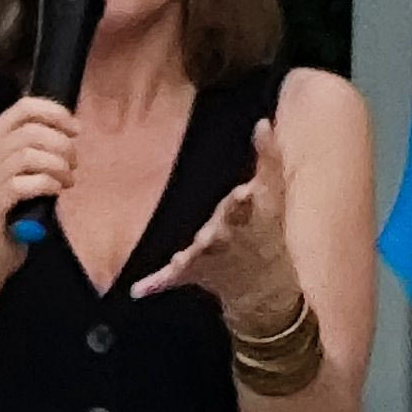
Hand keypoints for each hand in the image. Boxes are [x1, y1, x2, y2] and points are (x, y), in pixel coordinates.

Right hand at [0, 94, 79, 257]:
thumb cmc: (10, 212)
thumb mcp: (17, 173)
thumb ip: (33, 150)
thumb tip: (69, 131)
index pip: (22, 108)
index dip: (55, 113)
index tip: (75, 129)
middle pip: (30, 132)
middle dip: (61, 144)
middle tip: (74, 163)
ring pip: (27, 155)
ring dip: (58, 165)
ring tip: (68, 180)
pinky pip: (23, 184)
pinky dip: (47, 183)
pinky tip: (56, 191)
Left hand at [132, 121, 297, 326]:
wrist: (264, 286)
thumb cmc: (266, 229)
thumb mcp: (273, 193)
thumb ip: (267, 157)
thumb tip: (261, 121)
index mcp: (252, 217)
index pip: (251, 207)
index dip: (247, 201)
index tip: (244, 192)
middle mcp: (232, 238)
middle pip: (224, 234)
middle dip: (219, 231)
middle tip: (211, 230)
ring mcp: (211, 259)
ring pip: (199, 257)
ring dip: (191, 257)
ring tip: (182, 257)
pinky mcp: (191, 273)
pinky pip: (172, 279)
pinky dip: (155, 283)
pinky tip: (137, 289)